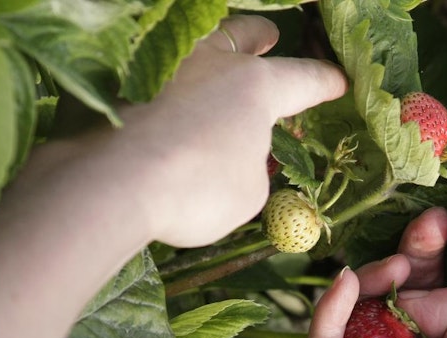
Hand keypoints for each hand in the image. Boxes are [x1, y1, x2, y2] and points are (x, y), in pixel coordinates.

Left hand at [29, 15, 346, 249]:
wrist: (108, 182)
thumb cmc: (194, 190)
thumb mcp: (246, 192)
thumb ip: (250, 166)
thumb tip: (234, 154)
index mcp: (254, 85)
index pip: (303, 79)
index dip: (324, 82)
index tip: (338, 82)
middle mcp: (209, 60)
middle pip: (241, 35)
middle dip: (259, 36)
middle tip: (266, 35)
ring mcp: (157, 63)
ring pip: (190, 44)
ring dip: (206, 47)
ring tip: (210, 53)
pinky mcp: (111, 79)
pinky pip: (146, 71)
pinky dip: (158, 79)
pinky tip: (154, 92)